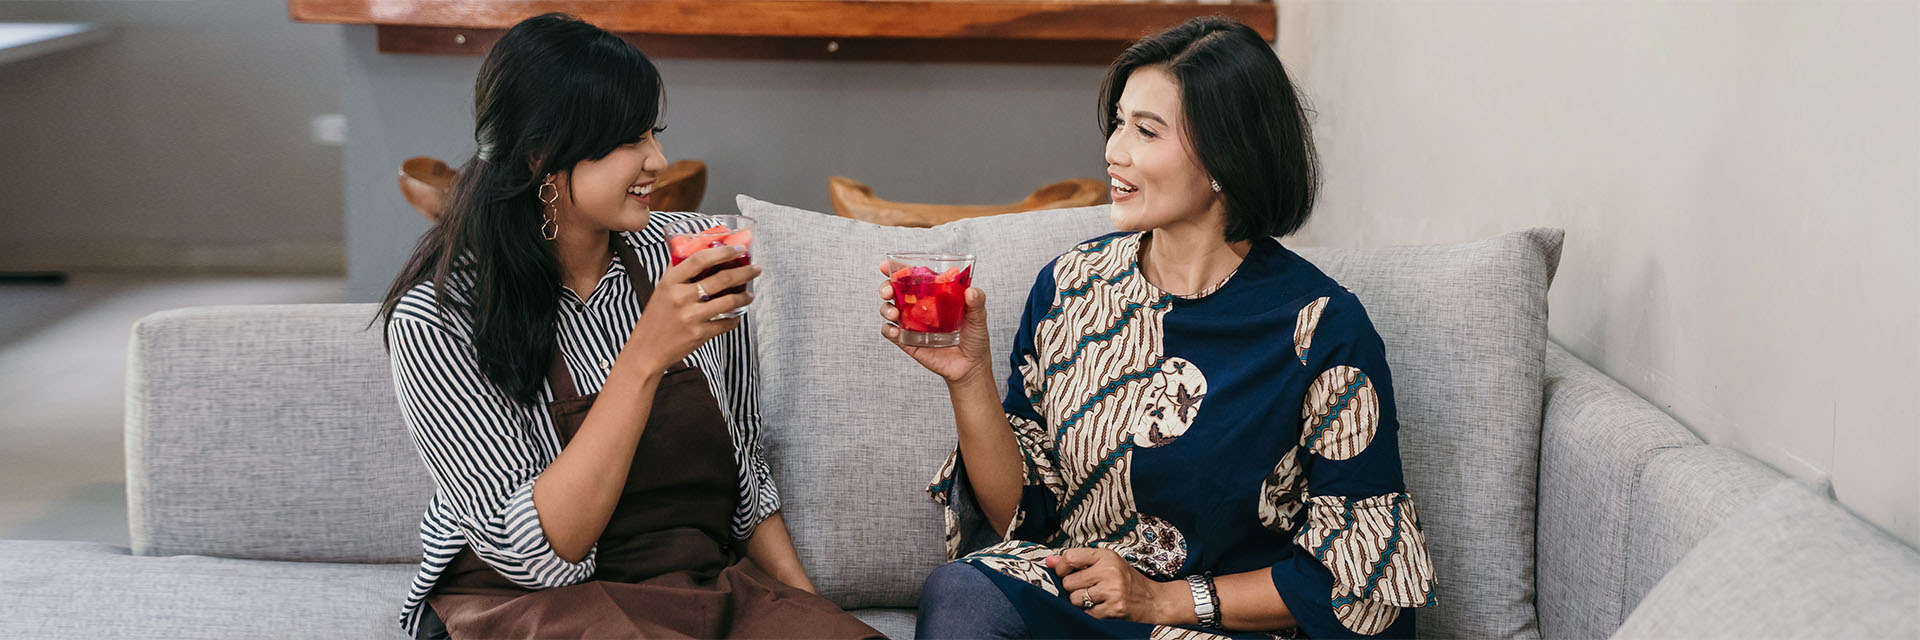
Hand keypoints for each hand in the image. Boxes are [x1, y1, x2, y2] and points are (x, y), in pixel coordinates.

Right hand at [625, 245, 758, 371]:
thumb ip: (678, 270)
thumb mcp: (662, 289)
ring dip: (744, 297)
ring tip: (749, 294)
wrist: (647, 349)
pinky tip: (736, 315)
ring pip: (728, 301)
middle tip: (756, 269)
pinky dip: (734, 319)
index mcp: (670, 282)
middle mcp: (680, 297)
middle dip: (744, 272)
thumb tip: (696, 248)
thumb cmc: (656, 317)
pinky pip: (725, 323)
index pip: (699, 259)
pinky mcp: (699, 334)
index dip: (723, 252)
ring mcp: (690, 316)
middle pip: (721, 279)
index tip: (739, 249)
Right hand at [877, 272, 991, 385]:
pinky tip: (895, 331)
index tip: (885, 266)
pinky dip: (888, 330)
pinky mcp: (908, 341)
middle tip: (888, 291)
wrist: (970, 366)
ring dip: (885, 308)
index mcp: (933, 294)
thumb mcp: (978, 317)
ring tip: (894, 314)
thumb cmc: (975, 337)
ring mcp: (912, 324)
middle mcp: (919, 306)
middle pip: (894, 291)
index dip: (897, 269)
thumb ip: (977, 303)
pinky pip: (891, 333)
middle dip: (886, 287)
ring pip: (888, 309)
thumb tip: (971, 291)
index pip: (913, 277)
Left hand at [1048, 548, 1191, 625]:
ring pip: (1075, 599)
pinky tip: (1103, 608)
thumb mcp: (1106, 564)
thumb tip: (1048, 561)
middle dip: (1073, 589)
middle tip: (1088, 589)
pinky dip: (1091, 613)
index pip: (1070, 557)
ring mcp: (1112, 591)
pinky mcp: (1114, 609)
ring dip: (1081, 603)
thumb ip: (1078, 562)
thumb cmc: (1128, 581)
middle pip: (1069, 582)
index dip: (1061, 568)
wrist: (1154, 601)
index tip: (1065, 573)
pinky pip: (1087, 613)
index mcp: (1106, 556)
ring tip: (1096, 599)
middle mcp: (1109, 571)